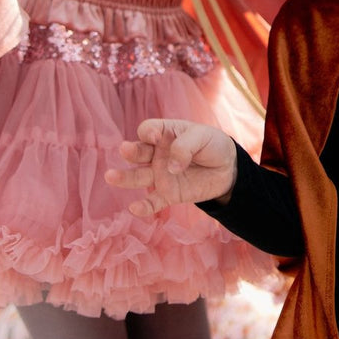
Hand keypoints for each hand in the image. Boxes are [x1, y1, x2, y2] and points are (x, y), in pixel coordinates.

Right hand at [106, 118, 237, 216]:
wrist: (227, 168)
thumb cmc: (211, 145)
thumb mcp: (202, 137)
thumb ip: (185, 147)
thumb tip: (172, 168)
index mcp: (164, 133)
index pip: (148, 129)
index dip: (148, 132)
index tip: (152, 136)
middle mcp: (157, 154)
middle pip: (138, 152)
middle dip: (131, 151)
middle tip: (125, 150)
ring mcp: (160, 174)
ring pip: (139, 176)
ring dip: (125, 177)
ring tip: (111, 177)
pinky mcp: (168, 194)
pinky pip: (153, 202)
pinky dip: (143, 207)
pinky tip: (135, 208)